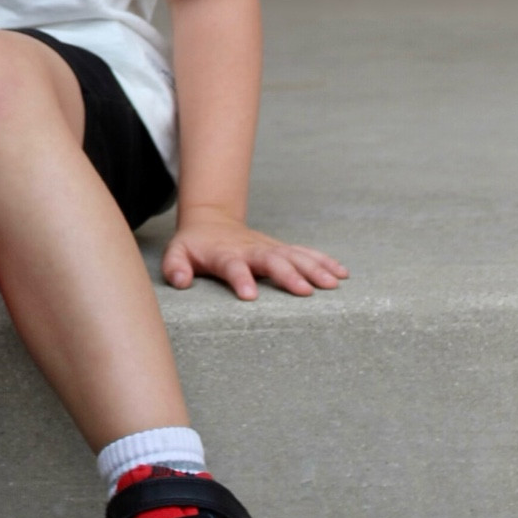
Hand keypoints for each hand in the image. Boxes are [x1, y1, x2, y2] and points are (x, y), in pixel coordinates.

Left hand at [162, 211, 347, 300]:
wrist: (212, 222)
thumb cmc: (195, 245)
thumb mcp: (177, 253)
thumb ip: (175, 267)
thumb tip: (180, 282)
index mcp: (225, 254)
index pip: (232, 266)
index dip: (240, 279)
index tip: (250, 296)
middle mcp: (251, 249)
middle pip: (272, 260)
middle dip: (289, 275)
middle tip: (306, 292)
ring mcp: (269, 247)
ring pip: (294, 255)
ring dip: (314, 268)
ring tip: (334, 284)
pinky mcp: (281, 248)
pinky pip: (305, 253)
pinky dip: (324, 261)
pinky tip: (342, 273)